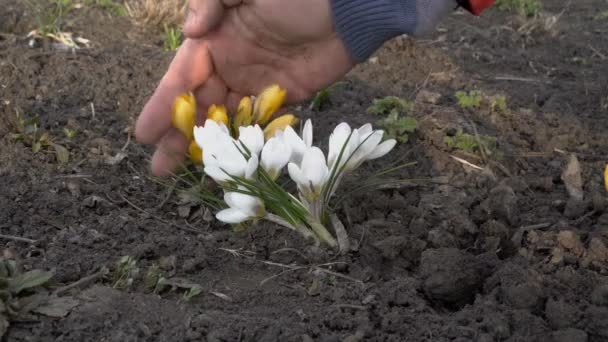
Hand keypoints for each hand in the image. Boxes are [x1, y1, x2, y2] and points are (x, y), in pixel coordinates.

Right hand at [135, 0, 355, 176]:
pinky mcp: (284, 96)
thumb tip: (191, 31)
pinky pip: (259, 123)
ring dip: (208, 145)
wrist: (348, 8)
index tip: (145, 134)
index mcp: (215, 40)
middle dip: (179, 136)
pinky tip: (231, 163)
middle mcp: (231, 64)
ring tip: (189, 173)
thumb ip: (212, 2)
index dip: (163, 106)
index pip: (182, 77)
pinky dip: (245, 141)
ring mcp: (258, 83)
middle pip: (199, 105)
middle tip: (161, 168)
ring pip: (226, 118)